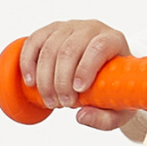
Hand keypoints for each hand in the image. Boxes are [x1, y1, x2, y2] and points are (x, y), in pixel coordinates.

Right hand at [19, 19, 139, 131]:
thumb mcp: (118, 109)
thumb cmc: (115, 88)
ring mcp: (69, 27)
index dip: (85, 68)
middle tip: (62, 103)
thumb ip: (105, 118)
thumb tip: (81, 116)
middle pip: (69, 50)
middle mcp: (92, 29)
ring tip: (50, 100)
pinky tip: (31, 82)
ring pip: (50, 48)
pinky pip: (34, 42)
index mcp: (113, 40)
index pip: (98, 47)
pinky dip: (28, 63)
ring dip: (45, 78)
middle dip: (61, 81)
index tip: (78, 90)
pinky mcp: (51, 31)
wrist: (107, 71)